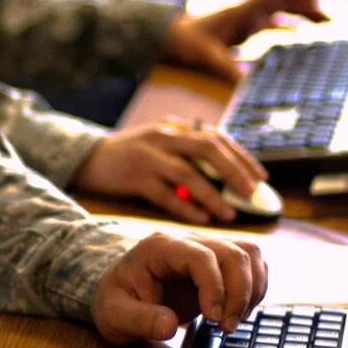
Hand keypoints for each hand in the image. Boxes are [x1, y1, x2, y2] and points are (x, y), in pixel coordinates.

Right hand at [74, 121, 268, 223]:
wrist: (86, 159)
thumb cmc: (130, 155)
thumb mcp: (160, 142)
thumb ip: (188, 151)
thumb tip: (227, 171)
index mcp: (174, 127)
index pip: (217, 137)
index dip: (242, 156)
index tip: (261, 177)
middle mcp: (164, 137)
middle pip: (208, 148)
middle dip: (235, 171)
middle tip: (252, 193)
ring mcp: (148, 156)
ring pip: (188, 173)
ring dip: (213, 195)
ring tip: (229, 214)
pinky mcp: (134, 178)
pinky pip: (165, 195)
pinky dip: (185, 207)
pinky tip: (201, 219)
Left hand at [92, 231, 265, 341]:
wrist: (118, 293)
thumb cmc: (115, 300)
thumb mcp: (115, 315)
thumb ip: (139, 320)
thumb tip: (168, 327)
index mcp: (160, 248)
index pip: (201, 257)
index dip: (215, 288)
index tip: (213, 319)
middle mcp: (187, 241)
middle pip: (232, 253)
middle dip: (238, 293)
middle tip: (226, 327)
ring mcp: (206, 247)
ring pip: (248, 253)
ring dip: (252, 289)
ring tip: (234, 321)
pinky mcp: (218, 261)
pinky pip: (251, 263)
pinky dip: (255, 287)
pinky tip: (239, 311)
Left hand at [163, 0, 328, 82]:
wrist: (169, 39)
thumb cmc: (187, 44)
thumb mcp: (207, 58)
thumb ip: (226, 70)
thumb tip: (245, 86)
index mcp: (242, 11)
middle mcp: (247, 11)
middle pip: (284, 0)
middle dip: (308, 5)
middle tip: (331, 18)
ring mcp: (246, 18)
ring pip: (280, 10)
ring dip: (302, 13)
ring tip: (325, 24)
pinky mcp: (244, 28)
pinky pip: (272, 22)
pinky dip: (288, 25)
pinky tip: (301, 34)